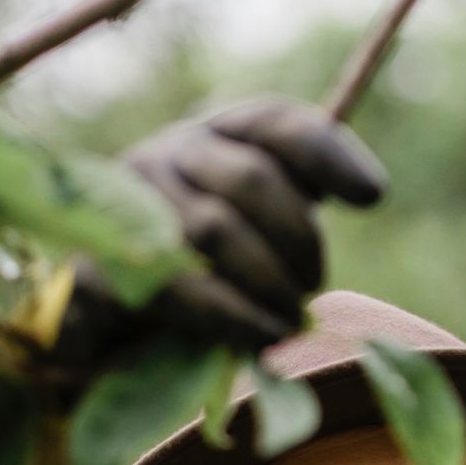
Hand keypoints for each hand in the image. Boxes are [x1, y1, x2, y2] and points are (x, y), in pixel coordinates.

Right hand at [52, 97, 385, 374]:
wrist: (93, 341)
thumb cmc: (192, 286)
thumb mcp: (249, 240)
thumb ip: (290, 213)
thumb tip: (368, 189)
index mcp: (211, 140)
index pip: (276, 123)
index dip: (329, 154)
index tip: (372, 197)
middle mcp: (163, 155)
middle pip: (250, 177)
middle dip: (297, 240)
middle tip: (309, 288)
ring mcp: (120, 206)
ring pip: (214, 229)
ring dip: (267, 283)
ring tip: (288, 321)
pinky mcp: (93, 263)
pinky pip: (176, 285)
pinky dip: (230, 316)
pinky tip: (259, 335)